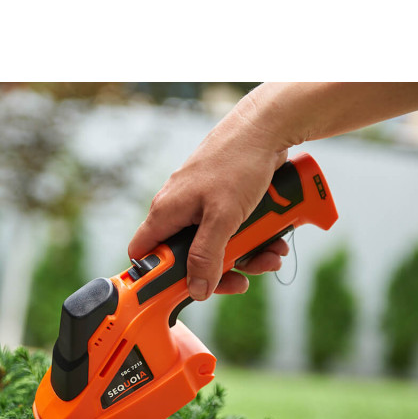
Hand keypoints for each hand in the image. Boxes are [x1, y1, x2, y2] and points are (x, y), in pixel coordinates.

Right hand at [128, 97, 291, 298]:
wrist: (268, 126)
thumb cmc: (239, 162)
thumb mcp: (223, 217)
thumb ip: (206, 256)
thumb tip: (196, 291)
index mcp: (166, 213)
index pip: (143, 254)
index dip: (155, 277)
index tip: (179, 293)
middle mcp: (178, 211)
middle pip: (187, 258)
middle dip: (218, 271)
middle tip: (240, 280)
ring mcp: (200, 206)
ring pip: (215, 246)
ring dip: (245, 257)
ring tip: (270, 256)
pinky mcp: (222, 201)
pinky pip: (232, 232)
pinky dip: (253, 239)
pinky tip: (274, 240)